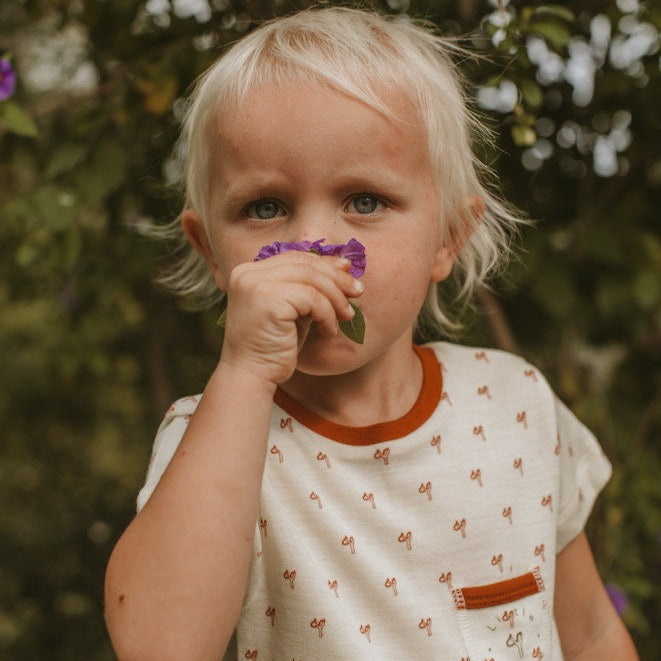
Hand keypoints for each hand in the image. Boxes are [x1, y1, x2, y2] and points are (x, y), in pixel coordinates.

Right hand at [219, 251, 362, 384]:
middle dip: (337, 278)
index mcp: (249, 272)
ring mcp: (255, 284)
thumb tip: (344, 265)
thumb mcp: (293, 309)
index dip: (325, 263)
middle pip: (305, 264)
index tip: (348, 272)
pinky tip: (329, 331)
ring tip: (347, 317)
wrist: (252, 375)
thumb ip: (309, 287)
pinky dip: (327, 315)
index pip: (295, 257)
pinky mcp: (268, 299)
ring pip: (312, 279)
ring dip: (336, 298)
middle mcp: (248, 273)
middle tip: (358, 292)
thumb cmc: (274, 346)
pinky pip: (312, 299)